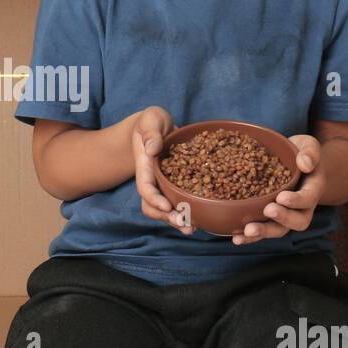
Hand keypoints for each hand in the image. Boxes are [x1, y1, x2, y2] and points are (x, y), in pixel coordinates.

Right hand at [132, 106, 194, 234]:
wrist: (157, 127)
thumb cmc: (152, 121)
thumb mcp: (150, 120)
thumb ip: (151, 133)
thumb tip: (152, 149)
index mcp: (145, 166)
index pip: (145, 188)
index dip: (154, 199)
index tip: (166, 206)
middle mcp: (153, 180)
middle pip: (153, 206)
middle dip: (166, 218)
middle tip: (184, 223)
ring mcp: (164, 185)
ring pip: (167, 210)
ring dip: (178, 221)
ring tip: (193, 228)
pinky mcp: (177, 185)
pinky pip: (180, 203)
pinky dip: (189, 213)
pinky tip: (202, 219)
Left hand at [233, 134, 325, 244]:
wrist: (293, 163)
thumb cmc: (300, 153)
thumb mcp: (308, 146)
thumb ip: (310, 152)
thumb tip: (305, 163)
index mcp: (312, 189)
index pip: (308, 198)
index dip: (296, 201)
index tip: (282, 197)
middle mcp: (301, 208)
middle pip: (297, 221)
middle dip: (282, 219)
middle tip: (267, 211)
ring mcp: (286, 216)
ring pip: (278, 230)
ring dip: (263, 232)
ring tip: (246, 231)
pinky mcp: (270, 219)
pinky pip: (262, 231)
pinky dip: (249, 236)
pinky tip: (235, 237)